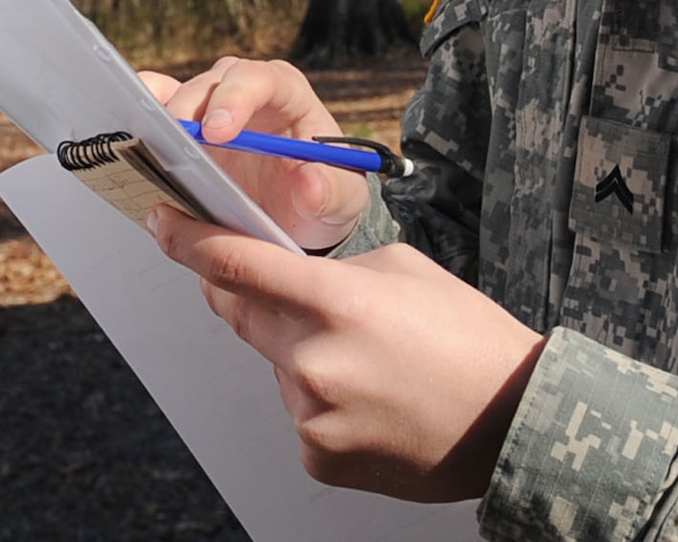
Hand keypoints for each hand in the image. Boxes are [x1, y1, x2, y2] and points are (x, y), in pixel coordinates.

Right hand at [138, 57, 368, 250]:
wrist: (299, 216)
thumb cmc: (323, 196)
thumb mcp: (340, 200)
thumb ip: (329, 192)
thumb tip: (310, 181)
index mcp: (289, 96)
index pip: (263, 78)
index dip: (237, 97)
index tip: (218, 132)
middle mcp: (246, 91)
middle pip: (212, 82)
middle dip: (191, 109)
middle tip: (177, 145)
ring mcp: (212, 106)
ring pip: (180, 91)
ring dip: (160, 110)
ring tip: (145, 137)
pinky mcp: (188, 127)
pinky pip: (159, 105)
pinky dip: (142, 112)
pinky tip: (128, 130)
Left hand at [148, 207, 544, 502]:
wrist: (516, 423)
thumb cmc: (467, 339)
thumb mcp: (402, 271)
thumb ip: (330, 271)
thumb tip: (279, 278)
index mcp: (336, 301)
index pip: (236, 264)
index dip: (188, 241)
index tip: (161, 223)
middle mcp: (314, 359)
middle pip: (242, 314)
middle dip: (247, 296)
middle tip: (288, 294)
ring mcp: (312, 414)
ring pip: (277, 366)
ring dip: (301, 355)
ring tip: (371, 364)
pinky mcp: (318, 456)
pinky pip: (299, 413)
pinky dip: (321, 401)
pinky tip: (371, 401)